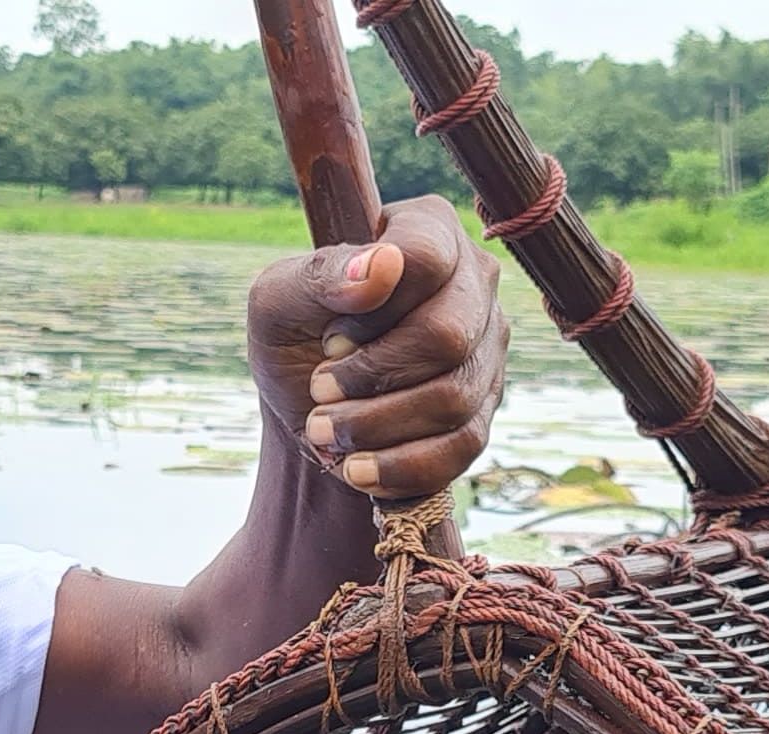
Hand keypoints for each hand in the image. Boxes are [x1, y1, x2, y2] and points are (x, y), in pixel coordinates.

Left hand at [246, 195, 508, 501]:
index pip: (427, 259)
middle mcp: (474, 284)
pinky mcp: (483, 410)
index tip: (330, 335)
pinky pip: (461, 448)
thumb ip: (323, 274)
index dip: (372, 308)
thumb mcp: (280, 298)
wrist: (308, 404)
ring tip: (325, 431)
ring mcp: (487, 350)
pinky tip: (356, 468)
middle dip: (371, 376)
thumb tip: (384, 267)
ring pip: (453, 398)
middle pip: (447, 336)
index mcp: (429, 229)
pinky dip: (399, 466)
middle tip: (319, 389)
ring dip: (376, 425)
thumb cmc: (295, 334)